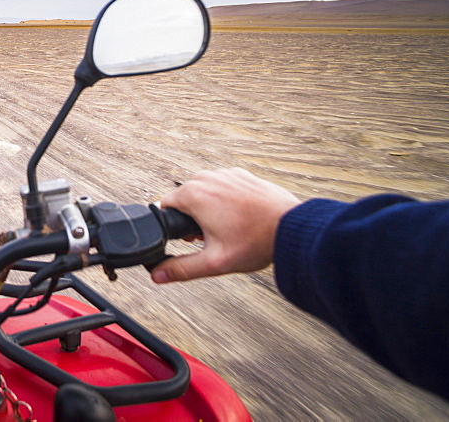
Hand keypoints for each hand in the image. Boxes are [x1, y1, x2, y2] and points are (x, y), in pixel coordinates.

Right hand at [150, 168, 299, 283]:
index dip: (174, 226)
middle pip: (185, 199)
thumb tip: (157, 274)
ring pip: (204, 191)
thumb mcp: (214, 262)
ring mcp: (225, 174)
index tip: (192, 237)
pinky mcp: (242, 175)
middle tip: (213, 236)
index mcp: (194, 194)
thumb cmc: (257, 241)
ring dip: (209, 208)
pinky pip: (223, 186)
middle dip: (193, 218)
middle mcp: (207, 178)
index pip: (164, 206)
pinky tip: (241, 217)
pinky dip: (227, 200)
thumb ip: (182, 269)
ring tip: (229, 228)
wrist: (291, 227)